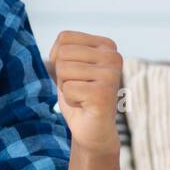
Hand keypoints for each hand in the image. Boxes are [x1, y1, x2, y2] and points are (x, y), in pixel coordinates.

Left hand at [46, 30, 121, 155]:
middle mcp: (113, 56)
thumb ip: (63, 51)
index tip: (74, 75)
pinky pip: (69, 89)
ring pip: (63, 70)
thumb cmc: (79, 97)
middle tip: (79, 89)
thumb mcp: (69, 67)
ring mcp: (111, 74)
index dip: (58, 59)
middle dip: (62, 75)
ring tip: (82, 97)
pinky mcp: (104, 93)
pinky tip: (85, 106)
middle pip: (62, 54)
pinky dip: (71, 101)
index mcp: (107, 45)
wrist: (93, 131)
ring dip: (66, 88)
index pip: (64, 38)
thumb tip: (56, 49)